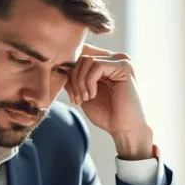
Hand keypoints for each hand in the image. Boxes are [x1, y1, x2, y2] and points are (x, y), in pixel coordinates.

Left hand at [64, 45, 153, 159]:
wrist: (124, 129)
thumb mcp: (83, 94)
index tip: (72, 94)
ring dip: (80, 82)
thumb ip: (73, 80)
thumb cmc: (106, 114)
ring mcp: (121, 61)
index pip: (82, 54)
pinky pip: (97, 66)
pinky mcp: (124, 66)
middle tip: (78, 99)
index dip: (71, 72)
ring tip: (86, 98)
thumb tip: (60, 68)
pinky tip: (93, 95)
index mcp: (106, 63)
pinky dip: (89, 82)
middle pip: (82, 56)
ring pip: (87, 60)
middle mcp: (114, 58)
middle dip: (74, 79)